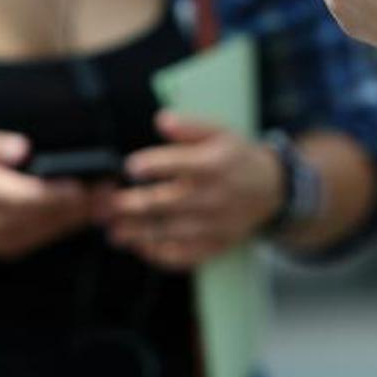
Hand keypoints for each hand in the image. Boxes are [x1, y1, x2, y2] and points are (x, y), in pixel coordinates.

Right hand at [0, 132, 104, 260]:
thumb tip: (22, 147)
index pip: (25, 197)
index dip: (56, 193)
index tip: (83, 182)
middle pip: (47, 215)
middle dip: (82, 202)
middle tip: (112, 185)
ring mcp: (4, 240)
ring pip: (52, 228)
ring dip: (83, 214)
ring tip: (111, 195)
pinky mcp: (14, 248)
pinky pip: (48, 236)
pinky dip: (71, 223)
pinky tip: (92, 207)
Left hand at [106, 112, 284, 270]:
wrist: (272, 190)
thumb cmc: (237, 158)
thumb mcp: (220, 132)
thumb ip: (189, 126)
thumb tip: (162, 120)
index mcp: (214, 165)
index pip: (178, 163)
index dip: (151, 165)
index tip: (129, 166)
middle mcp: (213, 196)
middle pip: (165, 203)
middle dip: (130, 206)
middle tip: (104, 206)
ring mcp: (213, 225)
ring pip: (169, 233)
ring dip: (137, 234)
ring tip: (113, 232)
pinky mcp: (214, 245)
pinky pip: (184, 256)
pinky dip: (159, 255)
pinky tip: (140, 248)